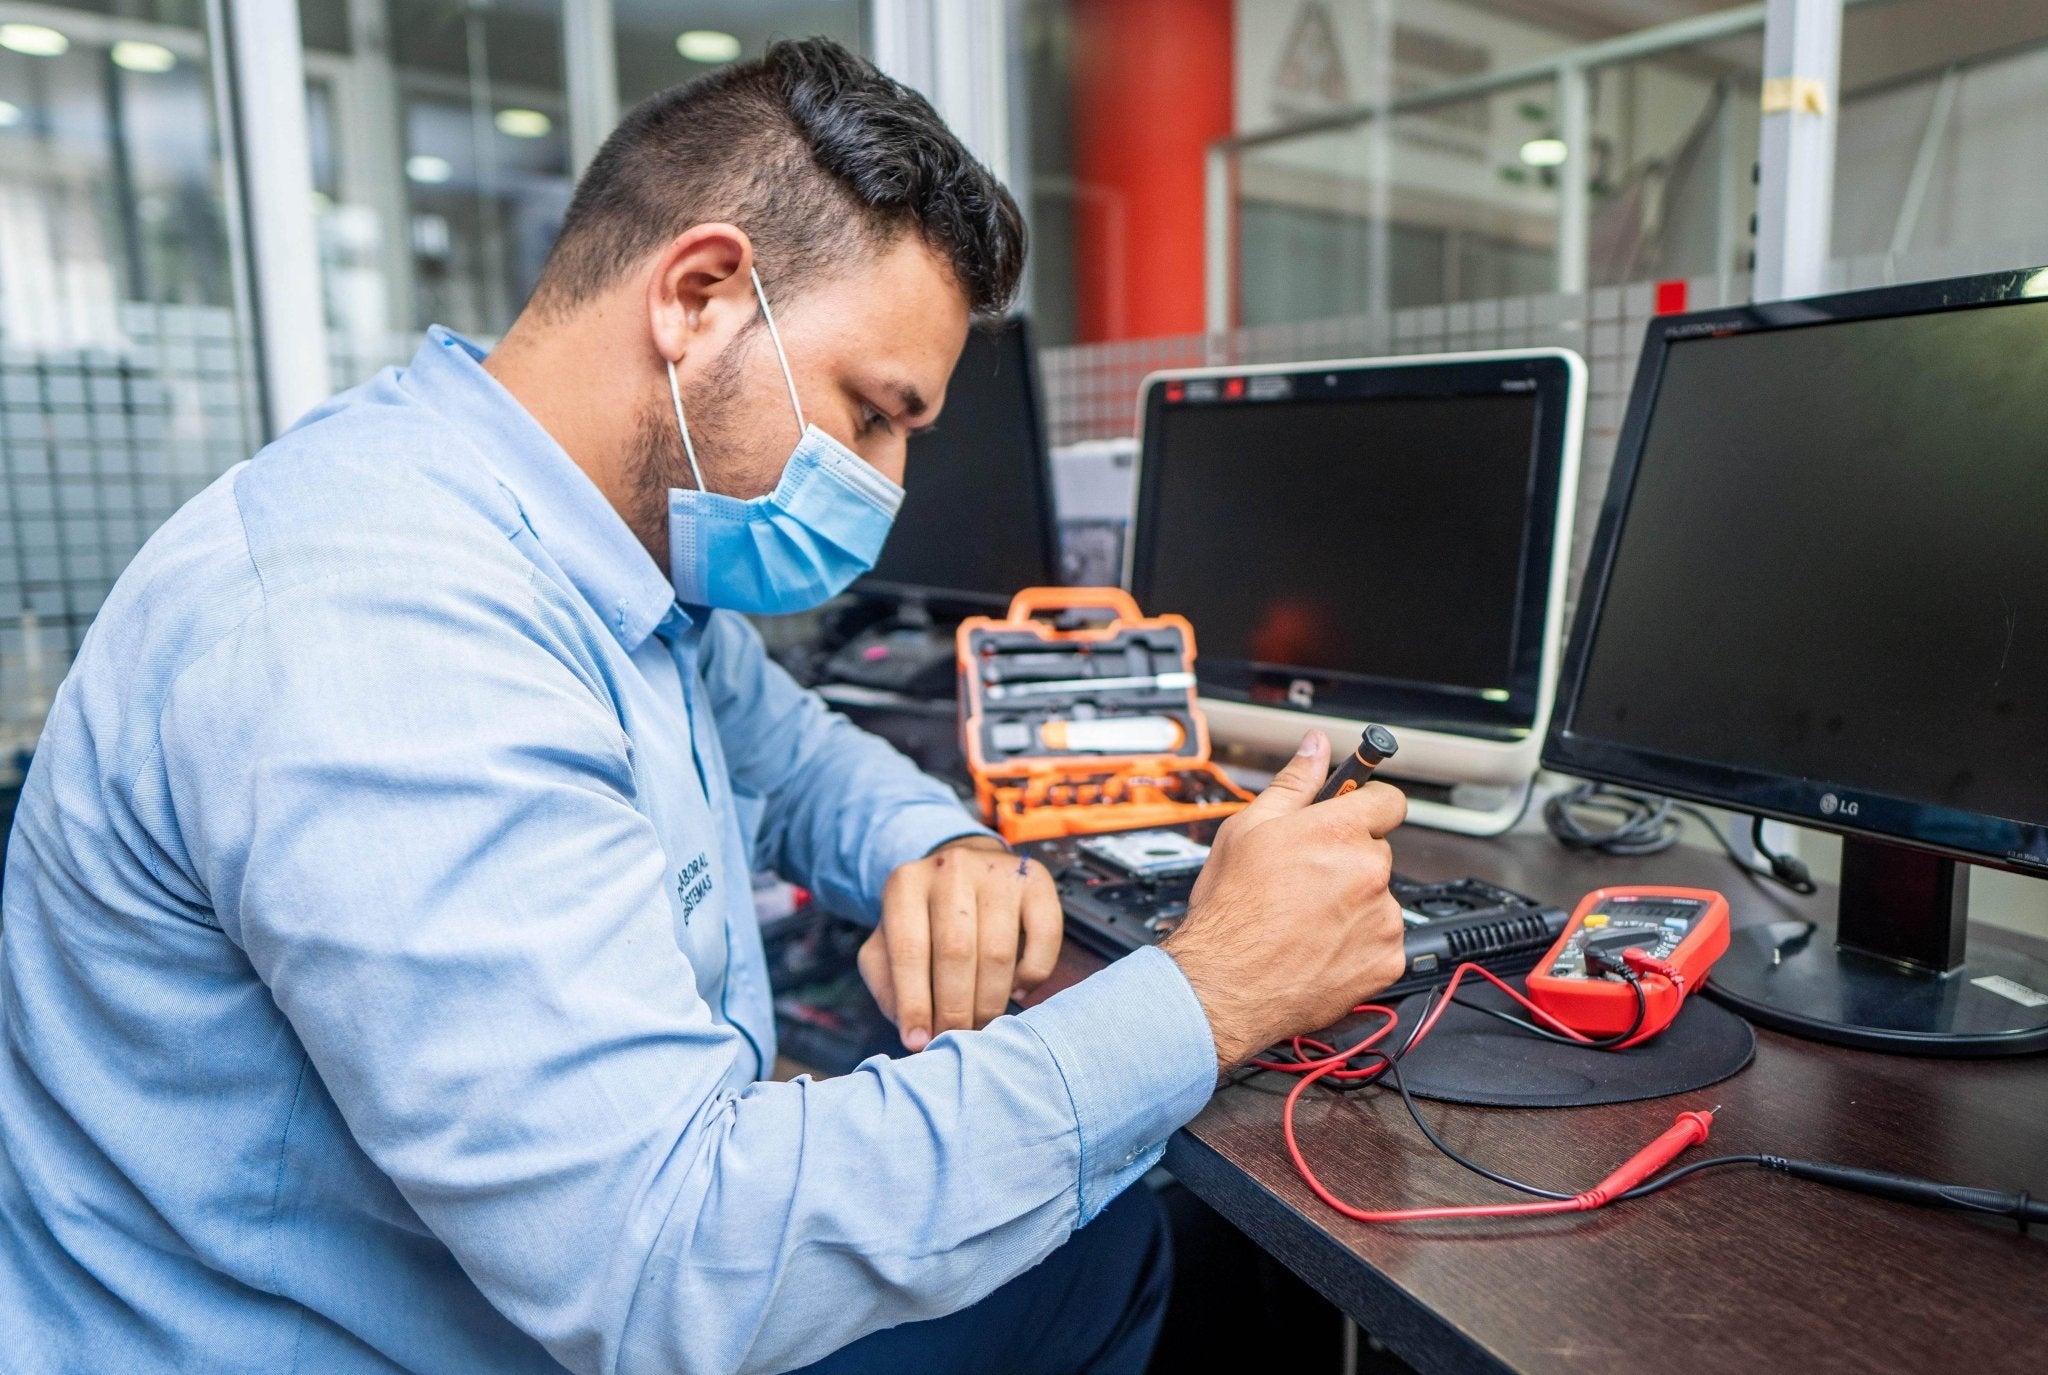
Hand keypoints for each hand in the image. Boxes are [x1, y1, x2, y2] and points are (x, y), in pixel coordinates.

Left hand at [858, 836, 1062, 1051]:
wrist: (965, 868)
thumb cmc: (924, 918)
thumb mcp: (887, 941)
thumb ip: (887, 981)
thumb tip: (912, 1028)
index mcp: (906, 884)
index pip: (909, 950)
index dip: (915, 1003)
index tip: (918, 1042)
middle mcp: (951, 869)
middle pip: (957, 952)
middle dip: (955, 1008)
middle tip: (955, 1037)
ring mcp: (997, 872)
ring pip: (999, 951)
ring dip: (990, 1001)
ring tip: (981, 1022)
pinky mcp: (1035, 881)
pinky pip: (1044, 938)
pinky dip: (1031, 975)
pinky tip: (1016, 990)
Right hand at [1161, 731, 1407, 1073]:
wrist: (1224, 985)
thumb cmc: (1229, 911)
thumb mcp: (1247, 829)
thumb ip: (1293, 783)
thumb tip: (1314, 747)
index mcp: (1339, 832)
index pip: (1388, 800)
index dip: (1366, 806)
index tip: (1352, 816)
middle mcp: (1369, 871)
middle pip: (1376, 852)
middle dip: (1348, 861)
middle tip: (1305, 880)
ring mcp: (1383, 919)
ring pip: (1379, 898)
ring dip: (1354, 904)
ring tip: (1305, 920)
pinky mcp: (1386, 960)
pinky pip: (1382, 941)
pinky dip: (1358, 944)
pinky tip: (1319, 948)